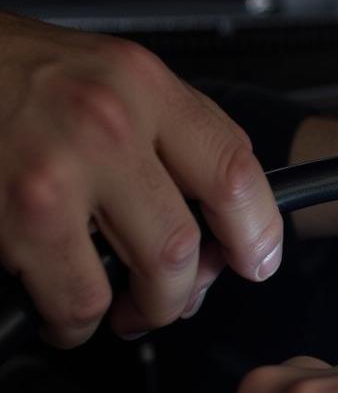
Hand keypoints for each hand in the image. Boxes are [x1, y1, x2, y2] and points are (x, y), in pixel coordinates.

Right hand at [0, 13, 281, 344]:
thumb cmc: (8, 71)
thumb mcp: (107, 74)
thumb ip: (168, 134)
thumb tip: (215, 215)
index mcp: (142, 85)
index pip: (235, 169)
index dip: (257, 231)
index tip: (255, 260)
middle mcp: (108, 123)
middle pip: (189, 240)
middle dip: (184, 290)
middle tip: (169, 298)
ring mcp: (59, 172)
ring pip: (146, 279)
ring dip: (140, 311)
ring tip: (121, 309)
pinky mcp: (18, 215)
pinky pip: (77, 299)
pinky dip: (78, 321)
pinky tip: (68, 309)